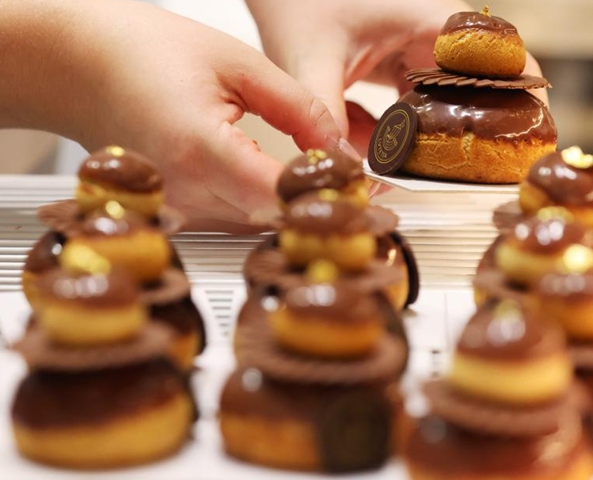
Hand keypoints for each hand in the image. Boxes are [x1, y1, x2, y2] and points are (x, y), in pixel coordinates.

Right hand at [1, 0, 346, 231]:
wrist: (78, 65)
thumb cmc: (142, 52)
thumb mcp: (237, 63)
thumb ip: (298, 107)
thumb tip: (340, 148)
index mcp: (201, 150)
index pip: (283, 194)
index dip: (327, 191)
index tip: (358, 180)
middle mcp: (185, 192)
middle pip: (275, 217)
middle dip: (317, 202)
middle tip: (356, 185)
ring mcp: (177, 209)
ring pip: (257, 224)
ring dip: (293, 206)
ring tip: (326, 181)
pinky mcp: (175, 212)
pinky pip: (233, 219)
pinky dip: (264, 204)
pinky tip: (284, 184)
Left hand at [248, 0, 546, 154]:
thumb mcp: (309, 57)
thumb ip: (326, 114)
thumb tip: (347, 168)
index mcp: (429, 19)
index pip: (500, 54)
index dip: (526, 94)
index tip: (534, 136)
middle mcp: (433, 34)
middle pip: (483, 84)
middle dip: (486, 128)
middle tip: (491, 174)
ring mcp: (418, 51)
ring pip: (451, 100)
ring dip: (446, 136)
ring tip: (446, 174)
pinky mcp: (400, 67)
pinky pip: (419, 106)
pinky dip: (411, 133)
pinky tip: (393, 154)